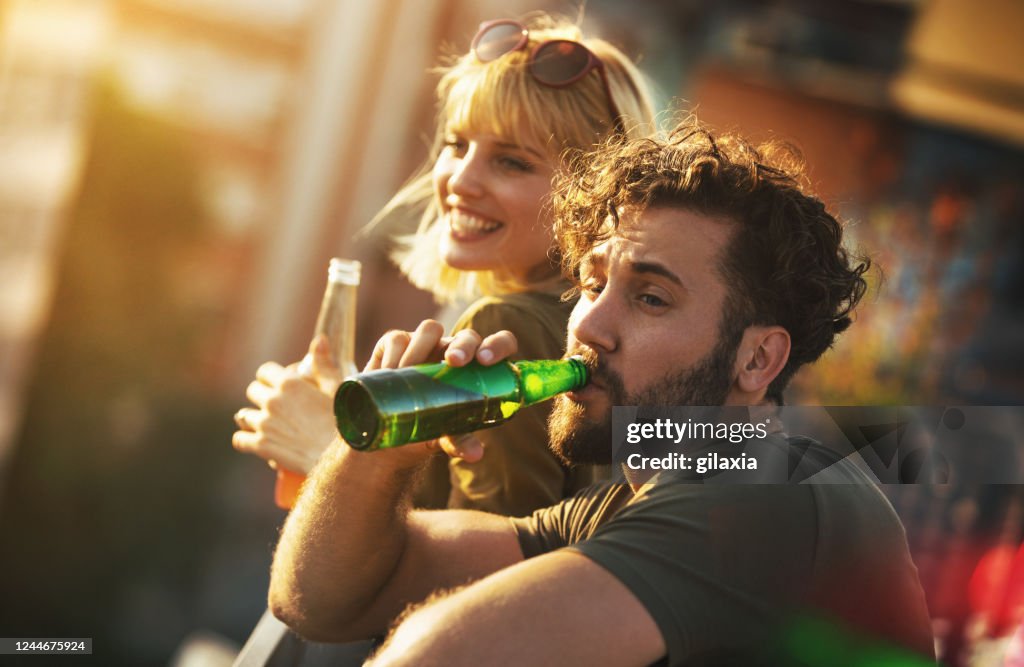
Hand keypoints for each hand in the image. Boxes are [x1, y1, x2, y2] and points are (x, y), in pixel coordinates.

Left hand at [232, 336, 340, 473]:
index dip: (271, 376)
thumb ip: (324, 364)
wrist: (341, 459)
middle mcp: (272, 401)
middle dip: (262, 395)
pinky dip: (245, 440)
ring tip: (267, 424)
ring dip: (254, 418)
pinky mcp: (261, 446)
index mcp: (289, 383)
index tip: (279, 384)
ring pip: (244, 415)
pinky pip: (239, 440)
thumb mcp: (337, 388)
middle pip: (253, 391)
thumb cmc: (344, 422)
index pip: (264, 371)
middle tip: (275, 405)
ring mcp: (264, 424)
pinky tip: (253, 441)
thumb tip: (319, 339)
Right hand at [364, 320, 516, 462]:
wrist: (389, 432)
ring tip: (409, 370)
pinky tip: (389, 371)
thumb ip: (460, 442)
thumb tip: (477, 454)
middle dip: (463, 345)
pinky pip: (398, 338)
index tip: (485, 360)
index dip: (498, 345)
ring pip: (431, 329)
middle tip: (452, 362)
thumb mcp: (445, 437)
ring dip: (422, 347)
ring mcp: (427, 344)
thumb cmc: (429, 428)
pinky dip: (394, 354)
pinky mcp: (397, 343)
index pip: (500, 344)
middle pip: (467, 335)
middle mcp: (455, 351)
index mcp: (478, 368)